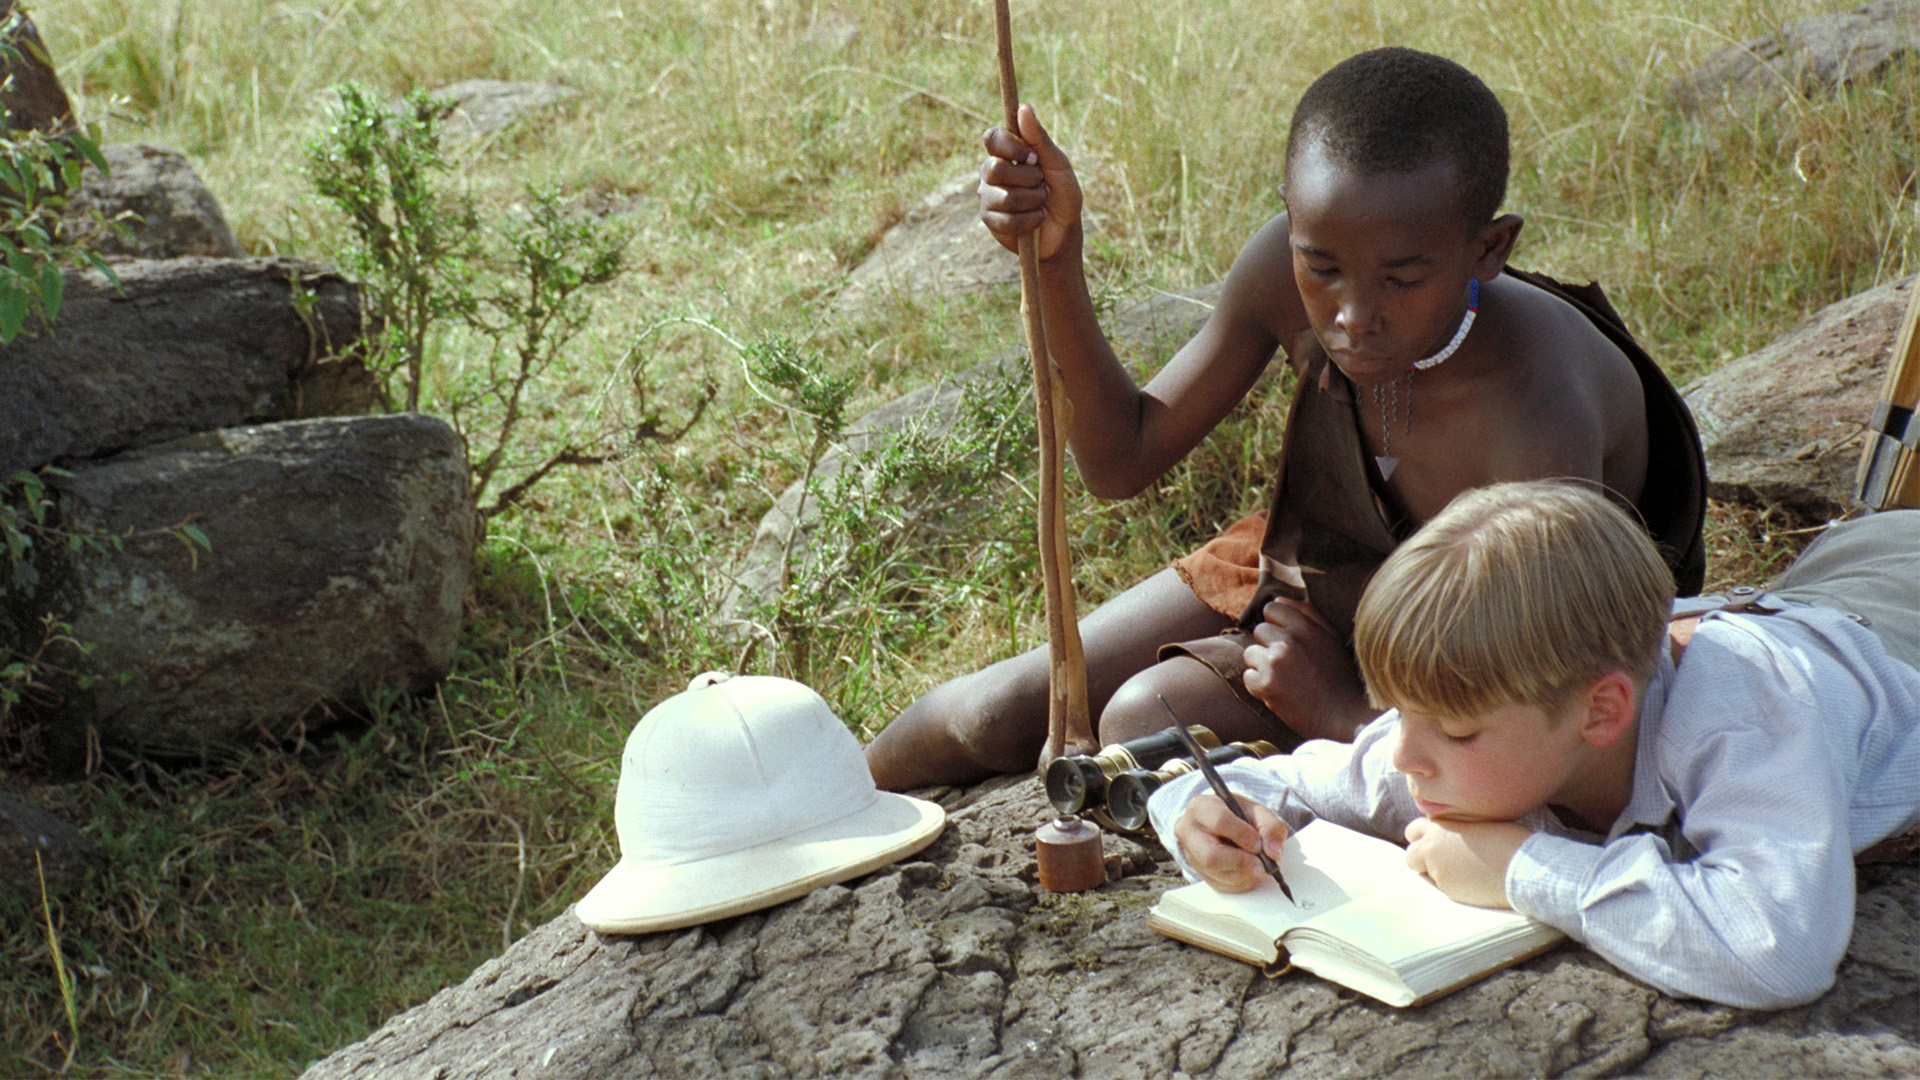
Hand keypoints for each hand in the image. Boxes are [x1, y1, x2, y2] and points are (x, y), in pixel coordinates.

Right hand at [978, 104, 1081, 260]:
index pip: (992, 138)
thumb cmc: (1062, 193)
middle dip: (1028, 179)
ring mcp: (988, 197)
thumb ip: (1040, 138)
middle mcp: (991, 172)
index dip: (1011, 146)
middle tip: (1042, 184)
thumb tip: (1024, 107)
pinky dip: (1030, 220)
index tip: (1033, 157)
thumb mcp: (1057, 164)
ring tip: (1041, 204)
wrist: (1065, 231)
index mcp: (1006, 153)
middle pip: (996, 168)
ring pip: (1005, 197)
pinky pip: (1007, 219)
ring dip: (1033, 201)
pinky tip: (1036, 219)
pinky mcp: (990, 221)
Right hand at [1174, 793, 1290, 893]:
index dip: (1242, 835)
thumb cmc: (1237, 815)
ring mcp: (1190, 854)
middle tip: (1261, 865)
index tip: (1259, 845)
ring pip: (1215, 873)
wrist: (1222, 823)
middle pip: (1210, 855)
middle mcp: (1188, 831)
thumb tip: (1273, 853)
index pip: (1219, 822)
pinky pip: (1219, 885)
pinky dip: (1240, 882)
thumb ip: (1270, 827)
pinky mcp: (1197, 872)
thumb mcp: (1256, 811)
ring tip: (1257, 866)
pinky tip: (1249, 872)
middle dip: (1241, 862)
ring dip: (1243, 874)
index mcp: (1200, 807)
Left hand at [1242, 598, 1376, 741]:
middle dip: (1269, 646)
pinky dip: (1259, 687)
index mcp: (1306, 627)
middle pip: (1259, 631)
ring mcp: (1275, 662)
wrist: (1343, 717)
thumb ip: (1307, 616)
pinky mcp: (1265, 684)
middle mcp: (1288, 641)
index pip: (1272, 609)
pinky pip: (1248, 678)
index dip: (1278, 626)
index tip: (1288, 643)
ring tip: (1284, 680)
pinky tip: (1279, 694)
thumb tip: (1279, 600)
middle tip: (1288, 666)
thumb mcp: (1331, 639)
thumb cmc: (1340, 678)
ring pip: (1250, 654)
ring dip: (1262, 667)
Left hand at [1403, 818, 1531, 908]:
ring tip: (1465, 871)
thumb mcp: (1479, 823)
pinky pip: (1443, 888)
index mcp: (1439, 827)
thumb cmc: (1510, 840)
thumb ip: (1458, 827)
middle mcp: (1431, 850)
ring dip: (1437, 872)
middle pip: (1410, 855)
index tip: (1437, 841)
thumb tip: (1455, 831)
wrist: (1522, 868)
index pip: (1414, 830)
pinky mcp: (1448, 892)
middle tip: (1443, 860)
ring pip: (1426, 874)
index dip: (1425, 836)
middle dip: (1422, 858)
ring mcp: (1438, 873)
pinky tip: (1474, 882)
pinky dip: (1453, 885)